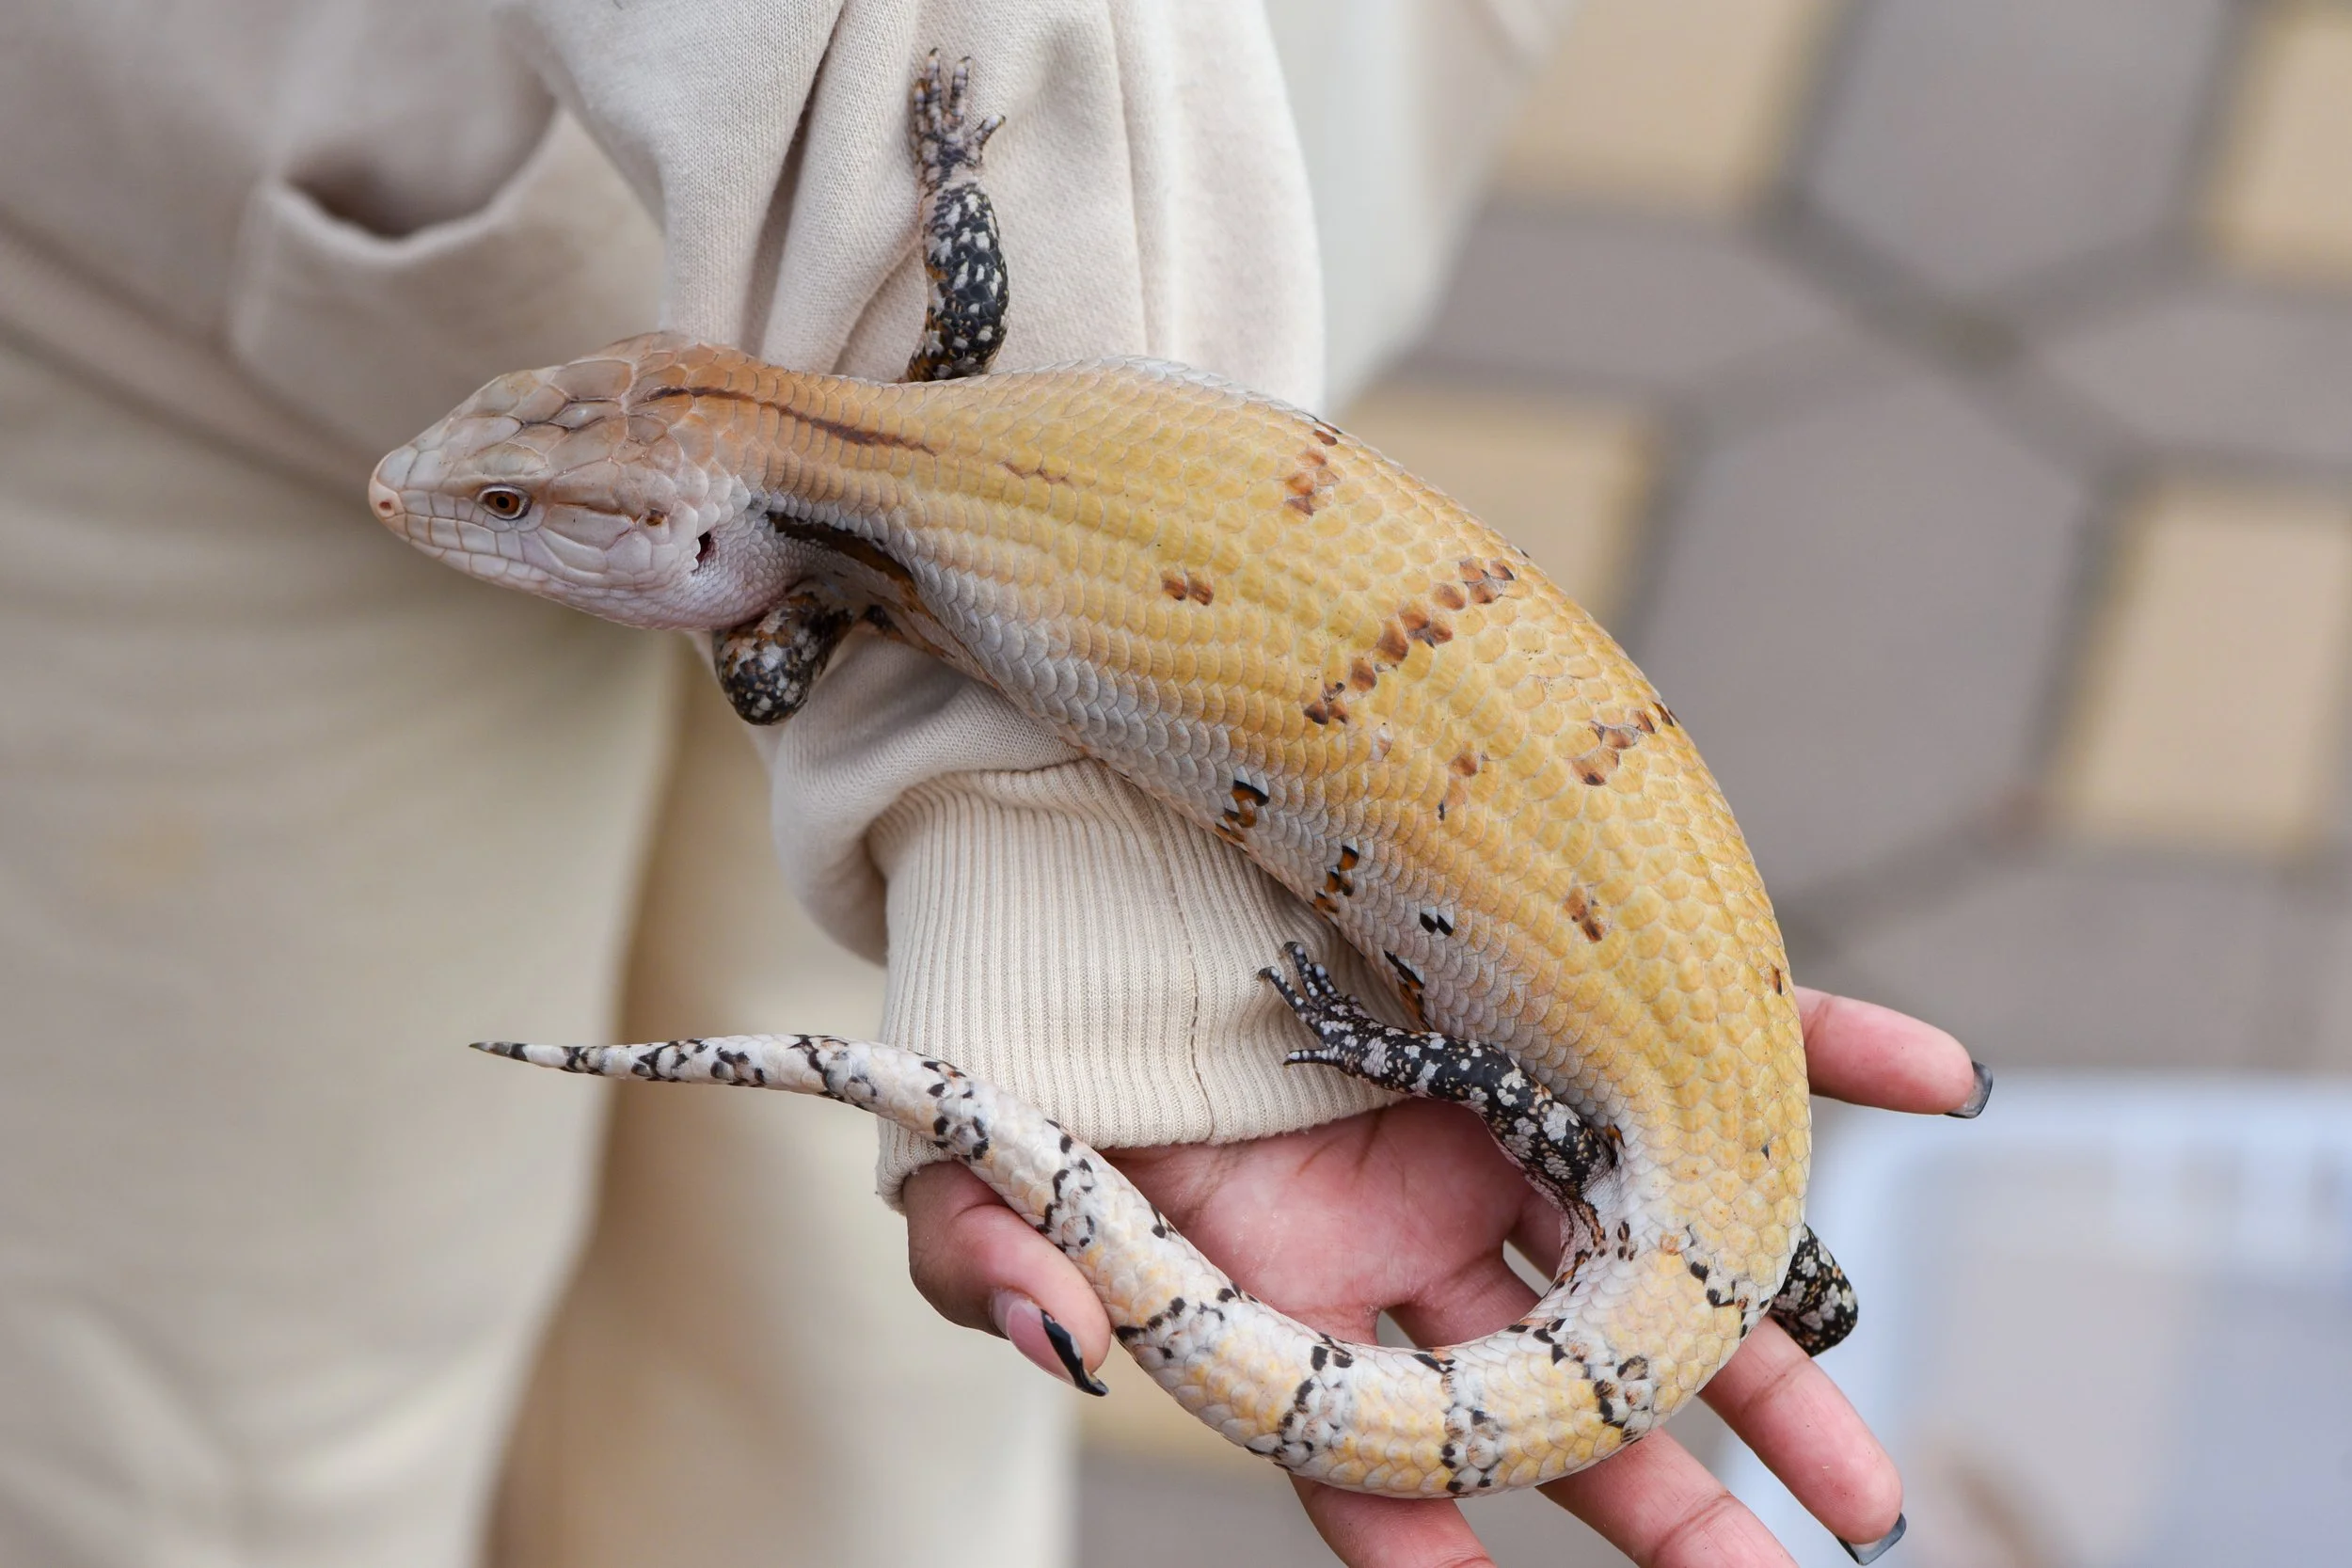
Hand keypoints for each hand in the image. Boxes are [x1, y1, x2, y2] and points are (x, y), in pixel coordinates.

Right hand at [905, 992, 1978, 1566]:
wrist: (1068, 847)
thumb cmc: (1009, 1030)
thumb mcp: (964, 1168)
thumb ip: (995, 1274)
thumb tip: (1062, 1355)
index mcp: (1285, 1288)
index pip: (1376, 1445)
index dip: (1431, 1540)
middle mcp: (1409, 1222)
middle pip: (1557, 1383)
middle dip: (1667, 1498)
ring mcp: (1491, 1112)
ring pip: (1653, 1250)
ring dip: (1776, 1354)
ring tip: (1872, 1491)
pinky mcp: (1541, 995)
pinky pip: (1708, 1022)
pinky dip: (1825, 1048)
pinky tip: (1940, 1081)